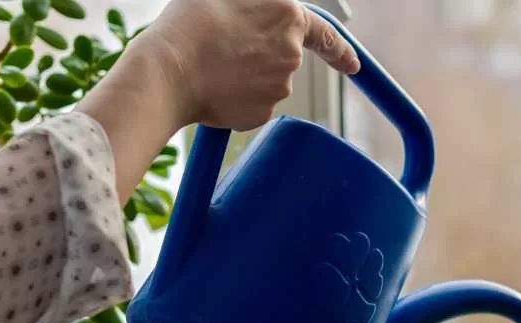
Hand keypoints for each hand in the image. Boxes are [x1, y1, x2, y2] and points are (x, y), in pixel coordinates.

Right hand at [140, 0, 360, 131]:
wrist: (168, 68)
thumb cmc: (190, 22)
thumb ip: (258, 3)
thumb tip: (270, 10)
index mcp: (287, 17)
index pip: (324, 35)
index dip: (339, 51)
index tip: (352, 65)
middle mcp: (291, 55)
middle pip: (282, 57)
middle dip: (258, 56)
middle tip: (220, 47)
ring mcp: (278, 87)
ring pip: (263, 82)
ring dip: (243, 76)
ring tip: (209, 65)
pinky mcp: (262, 113)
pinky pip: (251, 105)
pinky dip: (234, 99)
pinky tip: (212, 87)